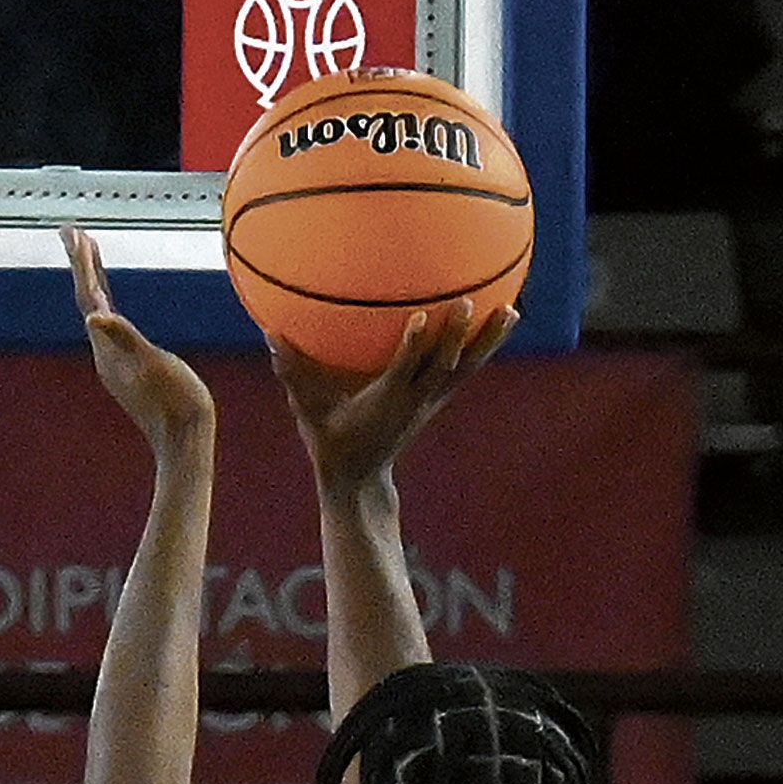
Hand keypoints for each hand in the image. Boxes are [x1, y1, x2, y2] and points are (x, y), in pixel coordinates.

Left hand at [64, 228, 214, 456]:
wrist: (184, 441)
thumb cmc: (175, 401)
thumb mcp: (153, 365)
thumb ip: (124, 338)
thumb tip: (93, 317)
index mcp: (109, 349)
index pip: (89, 297)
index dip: (83, 264)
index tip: (76, 232)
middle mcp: (106, 353)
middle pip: (87, 300)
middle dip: (81, 264)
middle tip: (72, 231)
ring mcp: (116, 360)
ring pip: (98, 310)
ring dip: (92, 279)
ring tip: (88, 251)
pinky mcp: (129, 365)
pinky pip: (112, 323)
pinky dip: (108, 300)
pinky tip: (109, 298)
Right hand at [269, 297, 515, 492]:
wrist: (360, 480)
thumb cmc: (331, 443)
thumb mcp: (308, 413)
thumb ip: (292, 374)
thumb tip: (270, 334)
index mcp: (386, 402)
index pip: (402, 372)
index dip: (413, 348)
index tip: (421, 318)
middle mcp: (416, 401)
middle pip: (443, 367)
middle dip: (455, 338)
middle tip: (468, 303)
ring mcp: (432, 401)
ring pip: (465, 368)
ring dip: (488, 342)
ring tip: (512, 311)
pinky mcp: (438, 399)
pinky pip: (466, 369)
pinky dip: (485, 347)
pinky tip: (502, 319)